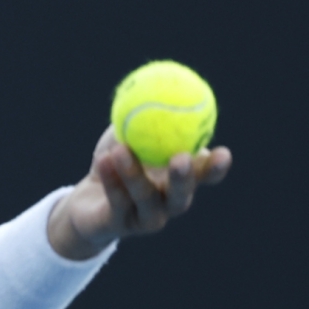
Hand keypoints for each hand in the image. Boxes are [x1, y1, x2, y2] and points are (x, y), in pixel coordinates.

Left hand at [48, 127, 231, 259]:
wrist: (86, 201)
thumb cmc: (114, 160)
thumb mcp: (128, 132)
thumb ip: (146, 114)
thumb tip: (159, 81)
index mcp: (179, 180)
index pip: (205, 176)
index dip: (216, 168)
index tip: (223, 153)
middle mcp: (168, 204)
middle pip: (182, 196)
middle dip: (185, 179)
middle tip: (180, 158)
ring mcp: (145, 219)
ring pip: (146, 200)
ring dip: (134, 174)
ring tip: (122, 150)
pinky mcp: (119, 227)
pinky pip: (116, 202)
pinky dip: (110, 180)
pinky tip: (102, 160)